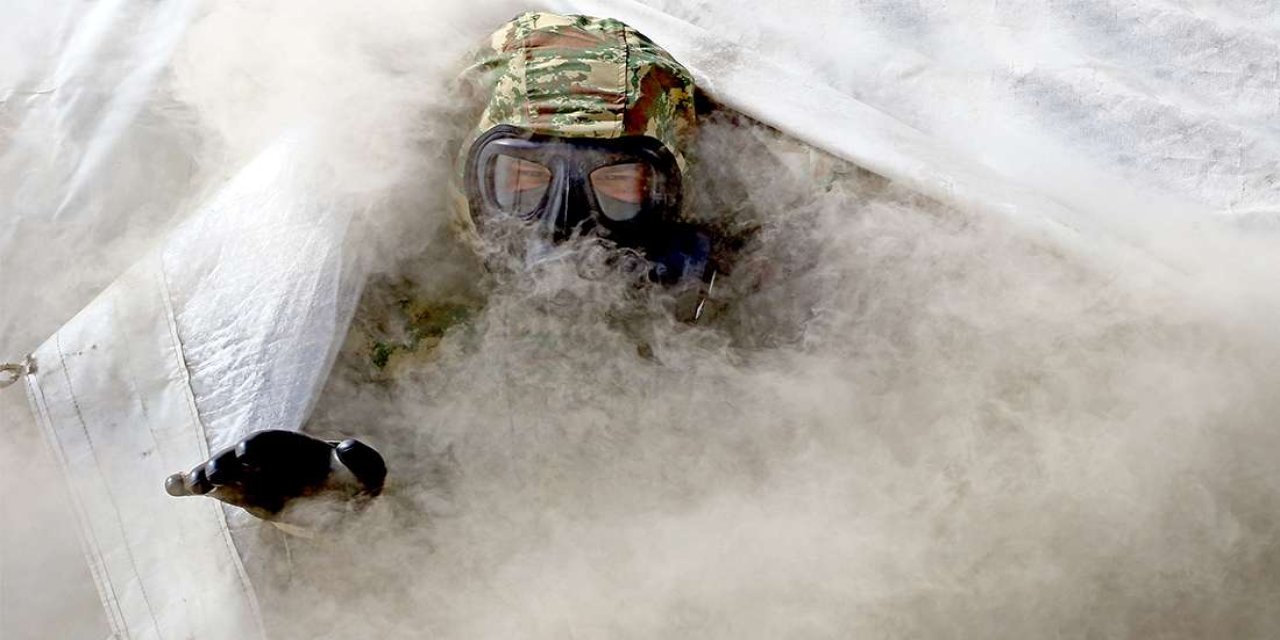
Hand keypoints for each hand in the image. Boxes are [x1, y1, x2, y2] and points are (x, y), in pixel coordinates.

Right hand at [164, 430, 386, 521]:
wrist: (340, 494)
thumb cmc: (353, 477)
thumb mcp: (367, 468)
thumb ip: (360, 458)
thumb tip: (348, 447)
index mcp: (289, 447)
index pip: (265, 446)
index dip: (253, 450)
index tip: (244, 452)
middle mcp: (264, 460)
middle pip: (237, 459)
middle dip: (223, 464)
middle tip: (209, 476)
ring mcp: (250, 477)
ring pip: (221, 476)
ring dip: (204, 478)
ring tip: (184, 483)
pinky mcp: (244, 495)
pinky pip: (215, 490)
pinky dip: (192, 486)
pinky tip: (171, 485)